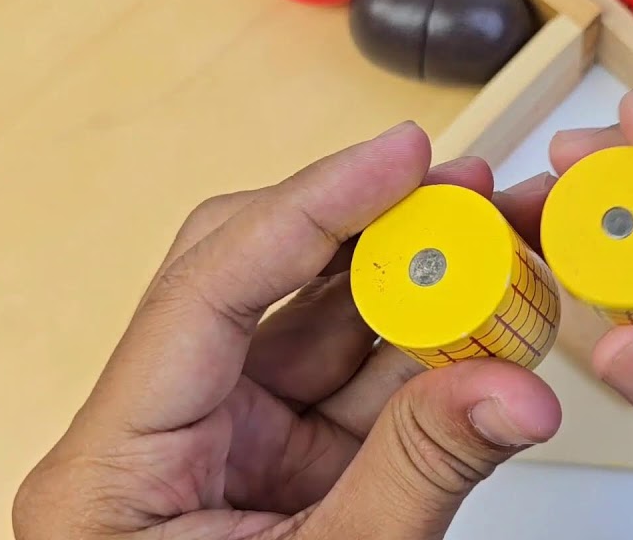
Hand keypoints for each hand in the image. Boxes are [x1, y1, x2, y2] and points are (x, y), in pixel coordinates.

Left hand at [14, 123, 560, 539]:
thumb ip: (420, 475)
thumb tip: (516, 391)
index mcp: (115, 466)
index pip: (207, 288)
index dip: (311, 206)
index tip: (397, 158)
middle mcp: (161, 436)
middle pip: (259, 283)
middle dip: (368, 231)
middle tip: (461, 194)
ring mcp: (223, 448)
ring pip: (321, 328)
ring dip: (413, 286)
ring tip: (497, 254)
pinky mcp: (278, 465)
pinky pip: (355, 384)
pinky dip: (424, 353)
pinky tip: (483, 326)